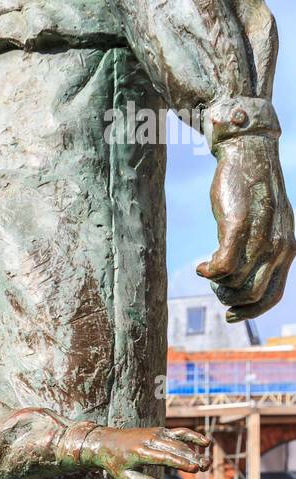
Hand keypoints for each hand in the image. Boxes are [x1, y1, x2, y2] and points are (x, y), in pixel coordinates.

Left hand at [83, 426, 210, 478]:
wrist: (105, 441)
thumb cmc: (114, 463)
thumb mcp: (123, 477)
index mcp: (141, 452)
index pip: (164, 457)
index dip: (180, 463)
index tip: (194, 469)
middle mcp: (150, 440)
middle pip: (176, 449)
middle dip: (192, 458)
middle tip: (206, 467)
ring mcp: (156, 434)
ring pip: (179, 442)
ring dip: (194, 451)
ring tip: (207, 463)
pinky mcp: (159, 431)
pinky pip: (179, 433)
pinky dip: (192, 437)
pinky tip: (205, 443)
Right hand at [198, 135, 295, 322]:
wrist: (250, 153)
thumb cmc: (253, 193)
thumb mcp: (268, 226)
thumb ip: (264, 253)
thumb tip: (244, 284)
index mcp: (287, 249)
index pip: (272, 296)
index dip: (249, 312)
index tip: (230, 314)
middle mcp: (279, 245)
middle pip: (250, 295)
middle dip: (228, 298)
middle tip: (215, 285)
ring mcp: (260, 235)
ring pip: (234, 283)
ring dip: (216, 284)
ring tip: (208, 269)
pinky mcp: (238, 224)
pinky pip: (222, 266)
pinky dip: (209, 272)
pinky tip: (201, 266)